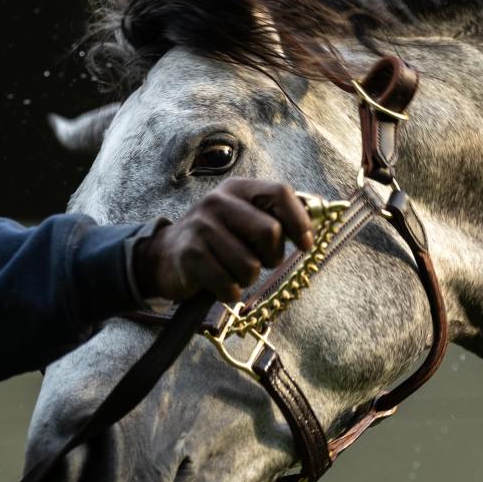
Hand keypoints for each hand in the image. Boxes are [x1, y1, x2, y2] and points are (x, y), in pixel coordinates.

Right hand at [134, 178, 314, 302]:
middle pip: (270, 232)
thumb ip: (273, 215)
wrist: (164, 257)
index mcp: (237, 189)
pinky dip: (229, 292)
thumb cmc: (216, 241)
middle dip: (272, 257)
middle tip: (259, 262)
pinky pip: (229, 285)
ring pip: (250, 266)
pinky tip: (218, 284)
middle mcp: (218, 202)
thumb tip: (319, 218)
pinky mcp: (190, 256)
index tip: (306, 245)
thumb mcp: (241, 218)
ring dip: (247, 279)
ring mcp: (202, 227)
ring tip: (231, 272)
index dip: (300, 221)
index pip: (280, 192)